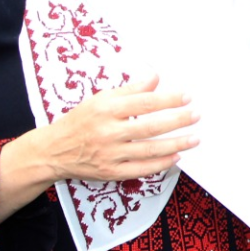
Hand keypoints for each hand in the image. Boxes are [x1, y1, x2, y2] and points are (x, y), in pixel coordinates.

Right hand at [38, 74, 199, 181]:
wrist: (54, 150)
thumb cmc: (80, 121)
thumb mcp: (100, 99)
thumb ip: (129, 90)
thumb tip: (155, 78)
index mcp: (105, 109)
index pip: (143, 103)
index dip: (167, 100)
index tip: (186, 97)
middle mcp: (108, 132)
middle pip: (150, 127)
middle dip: (177, 121)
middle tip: (195, 115)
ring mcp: (110, 154)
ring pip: (149, 151)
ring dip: (175, 144)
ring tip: (194, 138)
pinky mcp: (111, 172)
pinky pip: (141, 170)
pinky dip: (160, 164)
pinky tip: (176, 157)